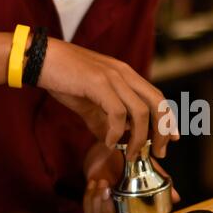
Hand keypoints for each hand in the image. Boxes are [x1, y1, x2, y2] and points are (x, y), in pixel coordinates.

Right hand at [39, 38, 178, 160]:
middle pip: (157, 104)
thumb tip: (114, 141)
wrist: (40, 59)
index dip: (168, 119)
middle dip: (162, 131)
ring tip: (130, 154)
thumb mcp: (91, 102)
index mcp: (127, 75)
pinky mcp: (98, 83)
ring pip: (140, 111)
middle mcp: (125, 74)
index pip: (158, 97)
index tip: (172, 138)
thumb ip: (105, 120)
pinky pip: (117, 113)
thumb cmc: (65, 78)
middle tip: (159, 152)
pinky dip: (116, 132)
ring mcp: (113, 77)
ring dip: (139, 138)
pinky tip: (109, 142)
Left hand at [83, 142, 180, 212]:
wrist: (107, 150)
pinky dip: (89, 197)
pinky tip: (94, 183)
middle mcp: (118, 211)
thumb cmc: (127, 160)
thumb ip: (161, 184)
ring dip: (97, 202)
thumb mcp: (147, 170)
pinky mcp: (90, 202)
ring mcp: (103, 208)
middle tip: (108, 190)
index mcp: (132, 207)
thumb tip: (177, 198)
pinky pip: (87, 211)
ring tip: (102, 183)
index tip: (127, 205)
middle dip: (107, 211)